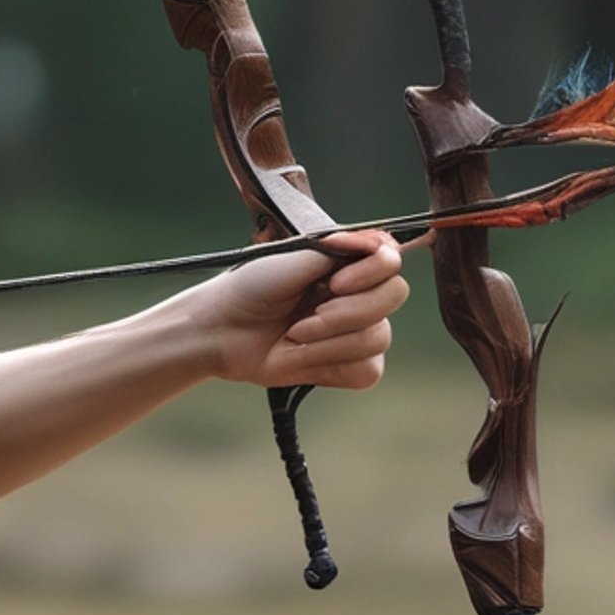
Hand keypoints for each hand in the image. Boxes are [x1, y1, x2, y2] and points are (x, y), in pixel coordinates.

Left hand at [187, 229, 410, 390]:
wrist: (220, 330)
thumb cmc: (250, 288)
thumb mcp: (293, 257)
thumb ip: (340, 249)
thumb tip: (380, 243)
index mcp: (347, 263)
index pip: (391, 262)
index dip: (370, 272)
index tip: (332, 281)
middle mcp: (356, 294)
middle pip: (393, 297)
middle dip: (345, 311)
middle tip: (305, 316)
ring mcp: (352, 331)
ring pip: (379, 337)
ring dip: (329, 339)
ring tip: (294, 336)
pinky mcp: (343, 365)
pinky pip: (368, 370)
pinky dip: (332, 363)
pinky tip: (303, 355)